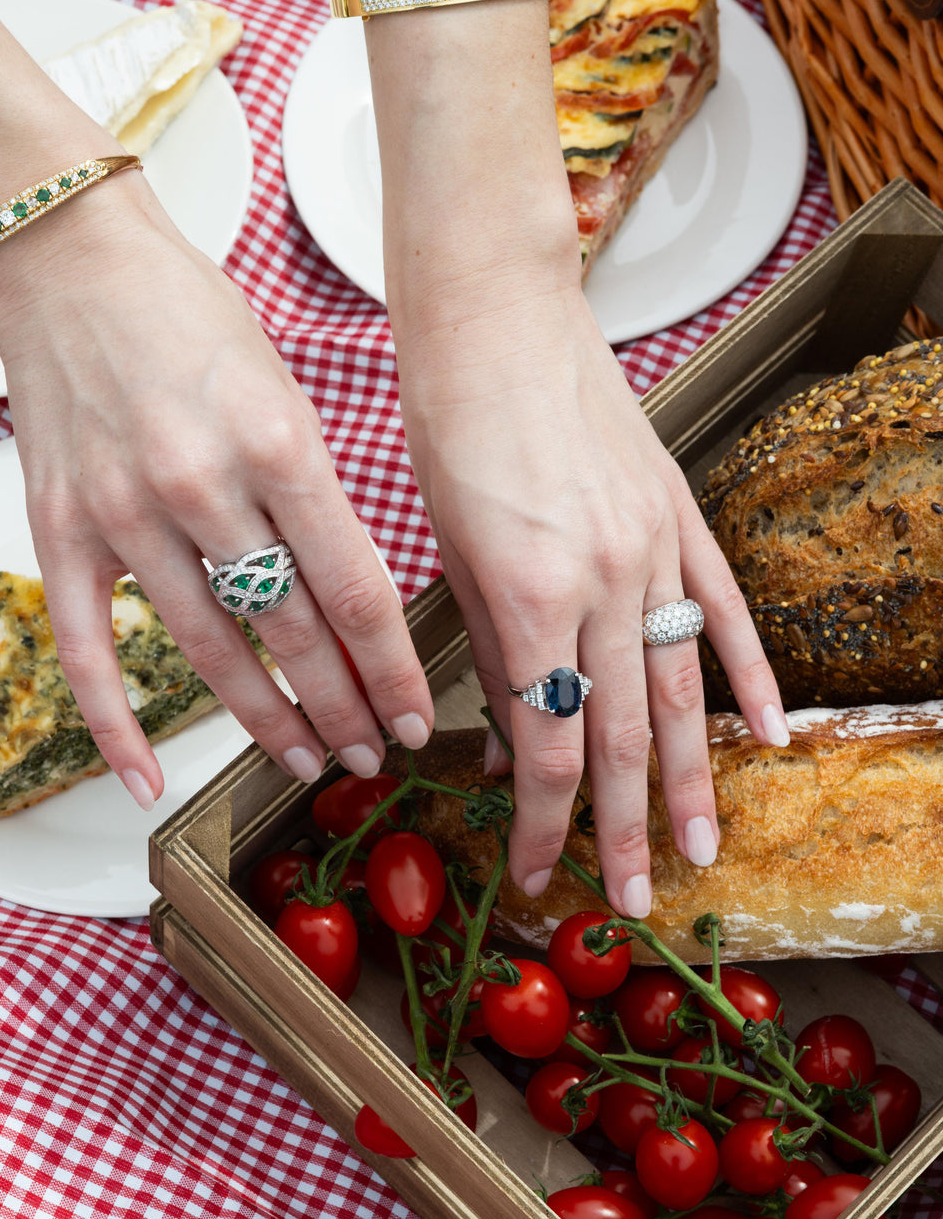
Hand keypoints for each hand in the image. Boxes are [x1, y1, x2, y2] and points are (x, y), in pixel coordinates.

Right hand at [0, 177, 433, 804]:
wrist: (72, 264)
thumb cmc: (194, 320)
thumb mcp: (286, 394)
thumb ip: (315, 497)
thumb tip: (353, 602)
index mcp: (278, 443)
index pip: (354, 590)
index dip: (392, 669)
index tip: (418, 716)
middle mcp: (202, 485)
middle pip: (293, 632)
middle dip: (345, 707)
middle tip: (378, 754)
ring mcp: (124, 514)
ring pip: (209, 651)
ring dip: (266, 720)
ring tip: (309, 761)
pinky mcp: (60, 532)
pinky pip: (88, 651)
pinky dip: (117, 726)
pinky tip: (147, 784)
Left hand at [396, 280, 787, 916]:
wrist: (497, 319)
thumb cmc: (448, 427)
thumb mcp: (447, 551)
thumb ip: (486, 647)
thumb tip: (507, 729)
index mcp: (527, 596)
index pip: (543, 740)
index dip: (537, 819)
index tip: (531, 872)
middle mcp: (603, 582)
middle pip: (619, 733)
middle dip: (621, 827)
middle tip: (630, 900)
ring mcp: (652, 549)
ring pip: (679, 688)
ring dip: (692, 778)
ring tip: (703, 847)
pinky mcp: (679, 517)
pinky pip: (722, 611)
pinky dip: (749, 676)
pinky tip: (772, 734)